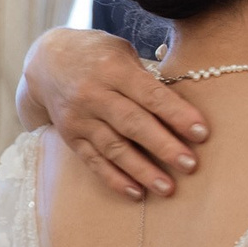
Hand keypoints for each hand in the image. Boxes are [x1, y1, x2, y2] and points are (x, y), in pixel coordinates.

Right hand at [23, 28, 208, 197]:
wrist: (46, 63)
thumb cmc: (98, 55)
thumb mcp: (122, 52)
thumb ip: (147, 77)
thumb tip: (182, 107)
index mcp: (113, 69)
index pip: (150, 94)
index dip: (176, 114)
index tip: (201, 132)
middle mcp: (94, 94)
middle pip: (133, 124)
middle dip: (163, 146)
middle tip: (190, 164)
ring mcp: (80, 118)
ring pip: (114, 148)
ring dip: (142, 170)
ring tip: (168, 188)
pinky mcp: (71, 137)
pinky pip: (94, 161)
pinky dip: (115, 179)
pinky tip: (136, 193)